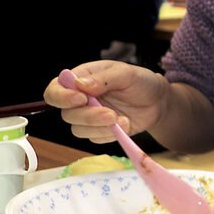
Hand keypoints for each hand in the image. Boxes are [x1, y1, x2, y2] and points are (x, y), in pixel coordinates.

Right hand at [44, 61, 168, 142]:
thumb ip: (104, 79)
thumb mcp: (126, 74)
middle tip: (110, 114)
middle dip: (88, 116)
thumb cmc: (140, 82)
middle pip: (67, 114)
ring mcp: (89, 117)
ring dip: (99, 127)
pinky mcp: (99, 132)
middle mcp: (80, 100)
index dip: (62, 97)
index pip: (55, 91)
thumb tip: (80, 85)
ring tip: (120, 118)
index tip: (81, 99)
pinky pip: (95, 139)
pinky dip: (109, 134)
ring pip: (78, 130)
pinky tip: (126, 124)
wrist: (159, 101)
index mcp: (80, 80)